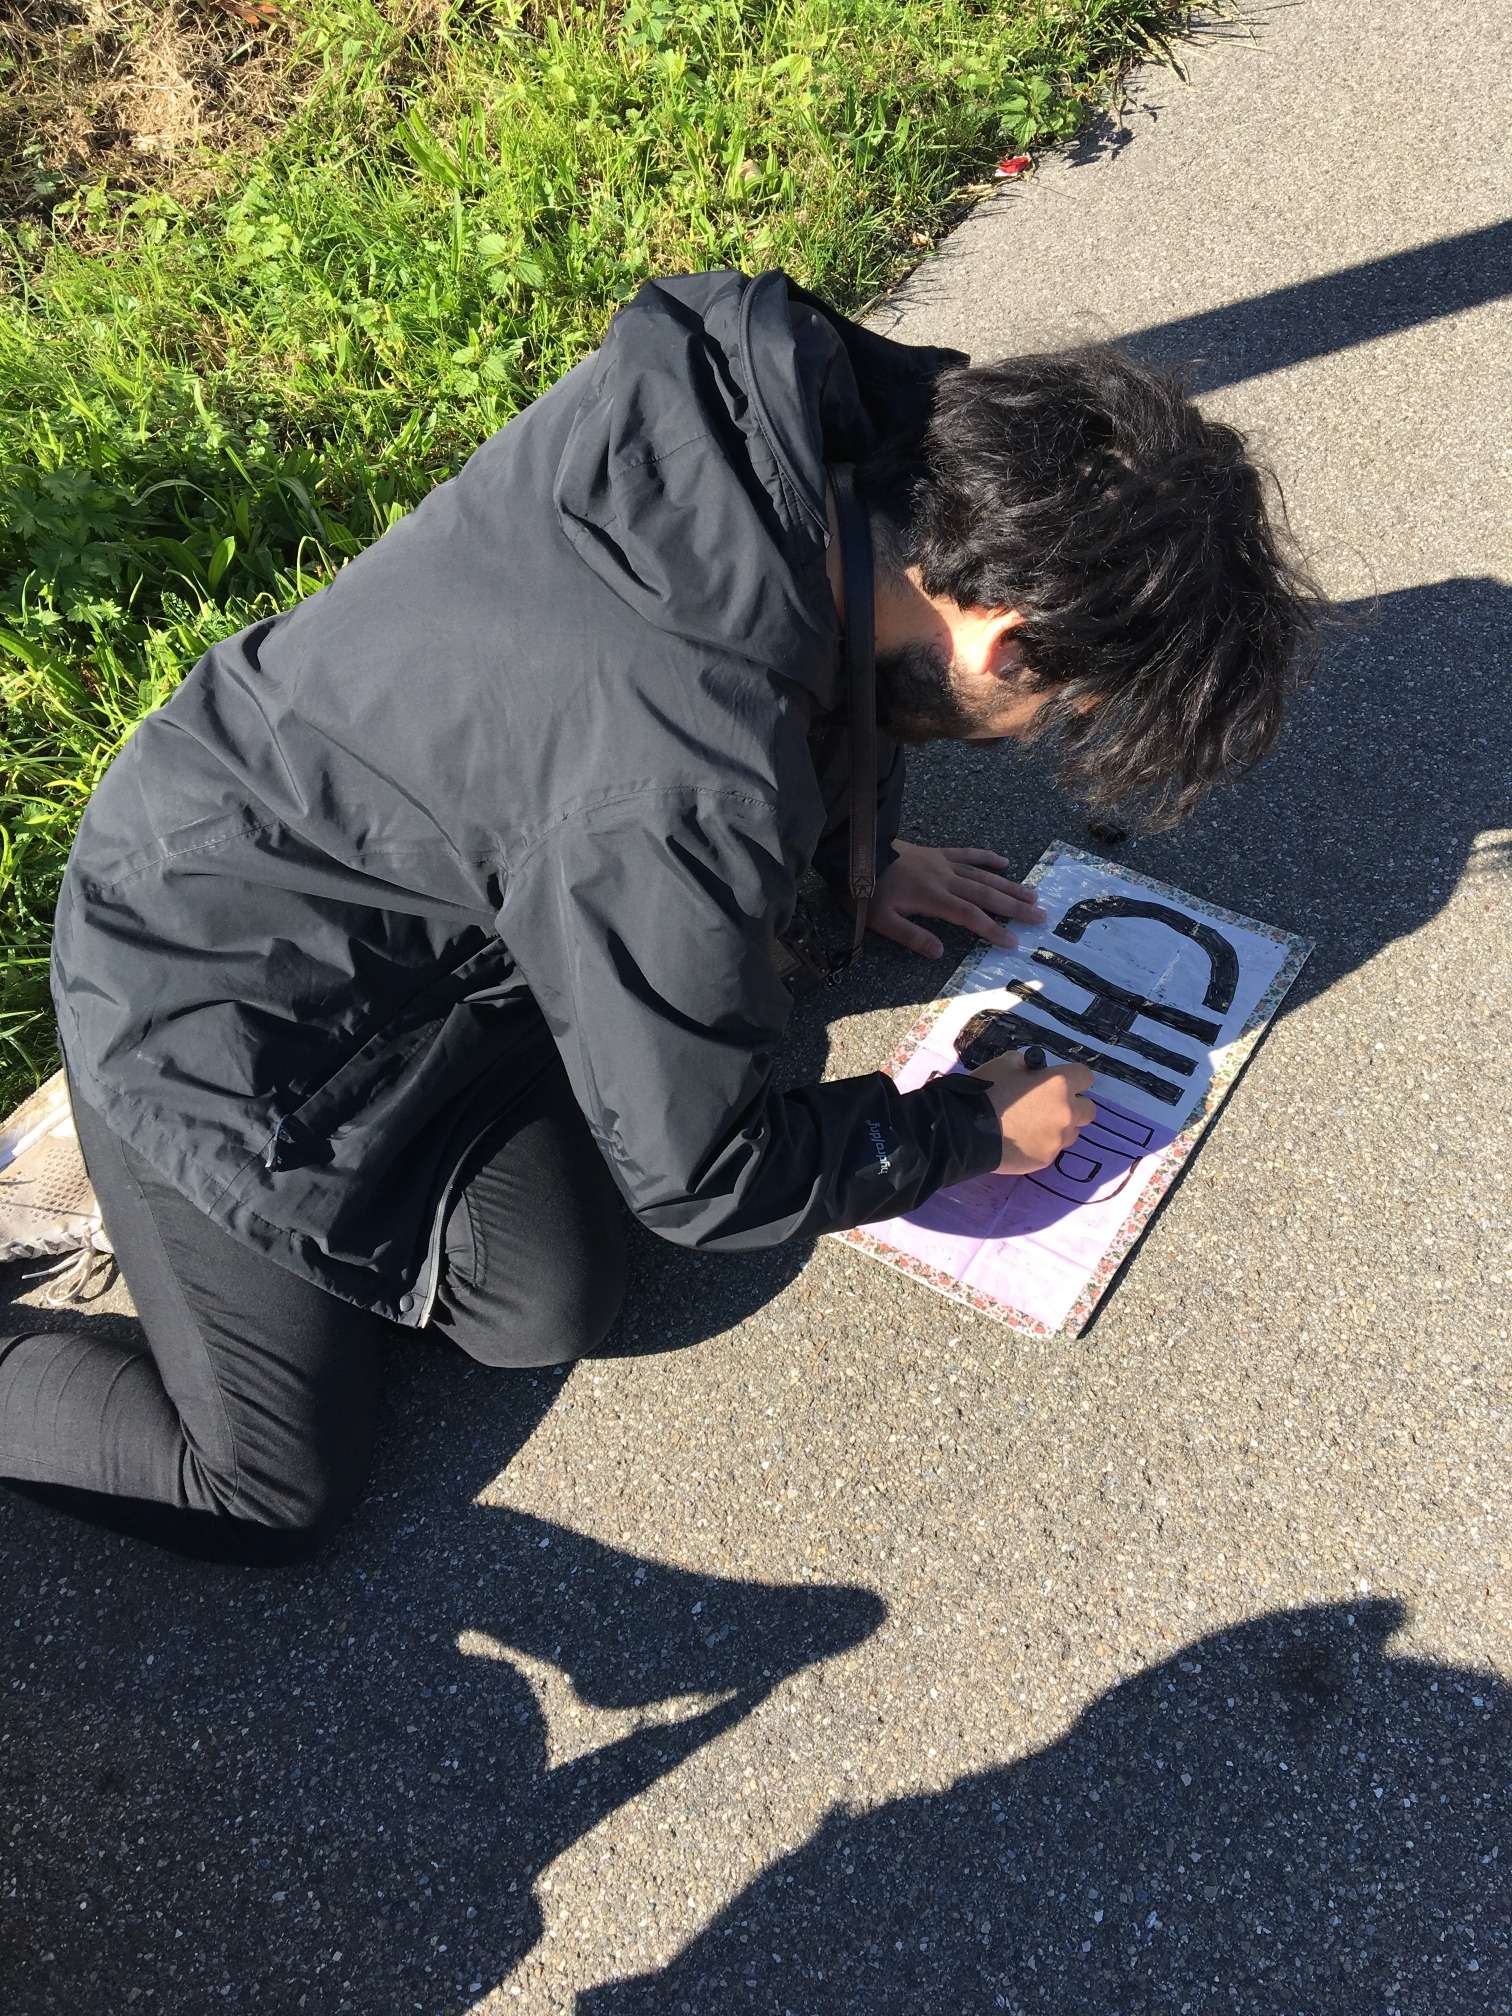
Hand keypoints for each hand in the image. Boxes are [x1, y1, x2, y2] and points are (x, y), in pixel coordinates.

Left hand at [869, 843, 1046, 960]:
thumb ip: (911, 936)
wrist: (855, 851)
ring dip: (1009, 885)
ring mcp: (943, 863)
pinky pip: (967, 853)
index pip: (969, 915)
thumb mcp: (881, 920)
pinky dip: (987, 857)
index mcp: (932, 897)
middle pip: (986, 893)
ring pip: (983, 874)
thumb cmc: (866, 890)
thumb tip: (940, 952)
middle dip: (1014, 907)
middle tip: (1040, 916)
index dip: (992, 929)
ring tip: (1033, 895)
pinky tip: (1005, 861)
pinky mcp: (937, 852)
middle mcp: (944, 878)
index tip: (1013, 941)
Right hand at [964, 1048, 1095, 1175]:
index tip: (1060, 1082)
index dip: (1073, 1078)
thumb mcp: (1004, 1063)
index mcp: (1059, 1084)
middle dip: (1074, 1106)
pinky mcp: (1046, 1159)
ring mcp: (1057, 1139)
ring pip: (1071, 1133)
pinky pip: (1052, 1149)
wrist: (965, 1130)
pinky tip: (1021, 1141)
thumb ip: (1026, 1065)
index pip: (1085, 1077)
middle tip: (1050, 1106)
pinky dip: (1042, 1144)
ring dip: (1060, 1128)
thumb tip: (1031, 1071)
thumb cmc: (985, 1091)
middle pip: (1088, 1110)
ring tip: (1033, 1127)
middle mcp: (1066, 1112)